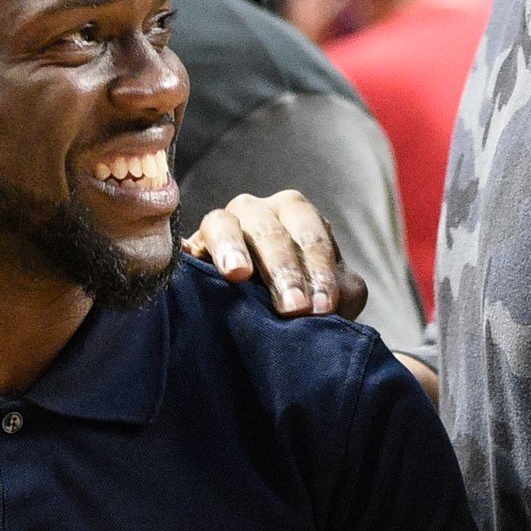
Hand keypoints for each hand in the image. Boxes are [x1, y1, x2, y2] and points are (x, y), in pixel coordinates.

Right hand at [183, 190, 365, 319]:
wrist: (256, 320)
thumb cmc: (298, 303)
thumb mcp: (325, 300)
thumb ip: (341, 294)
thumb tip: (336, 299)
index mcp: (297, 217)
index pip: (312, 236)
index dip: (320, 271)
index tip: (323, 308)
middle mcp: (260, 211)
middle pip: (272, 229)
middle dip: (284, 268)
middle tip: (293, 308)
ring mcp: (224, 224)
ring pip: (226, 222)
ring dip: (235, 248)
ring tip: (239, 276)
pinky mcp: (193, 247)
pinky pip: (190, 240)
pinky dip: (196, 251)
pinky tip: (199, 267)